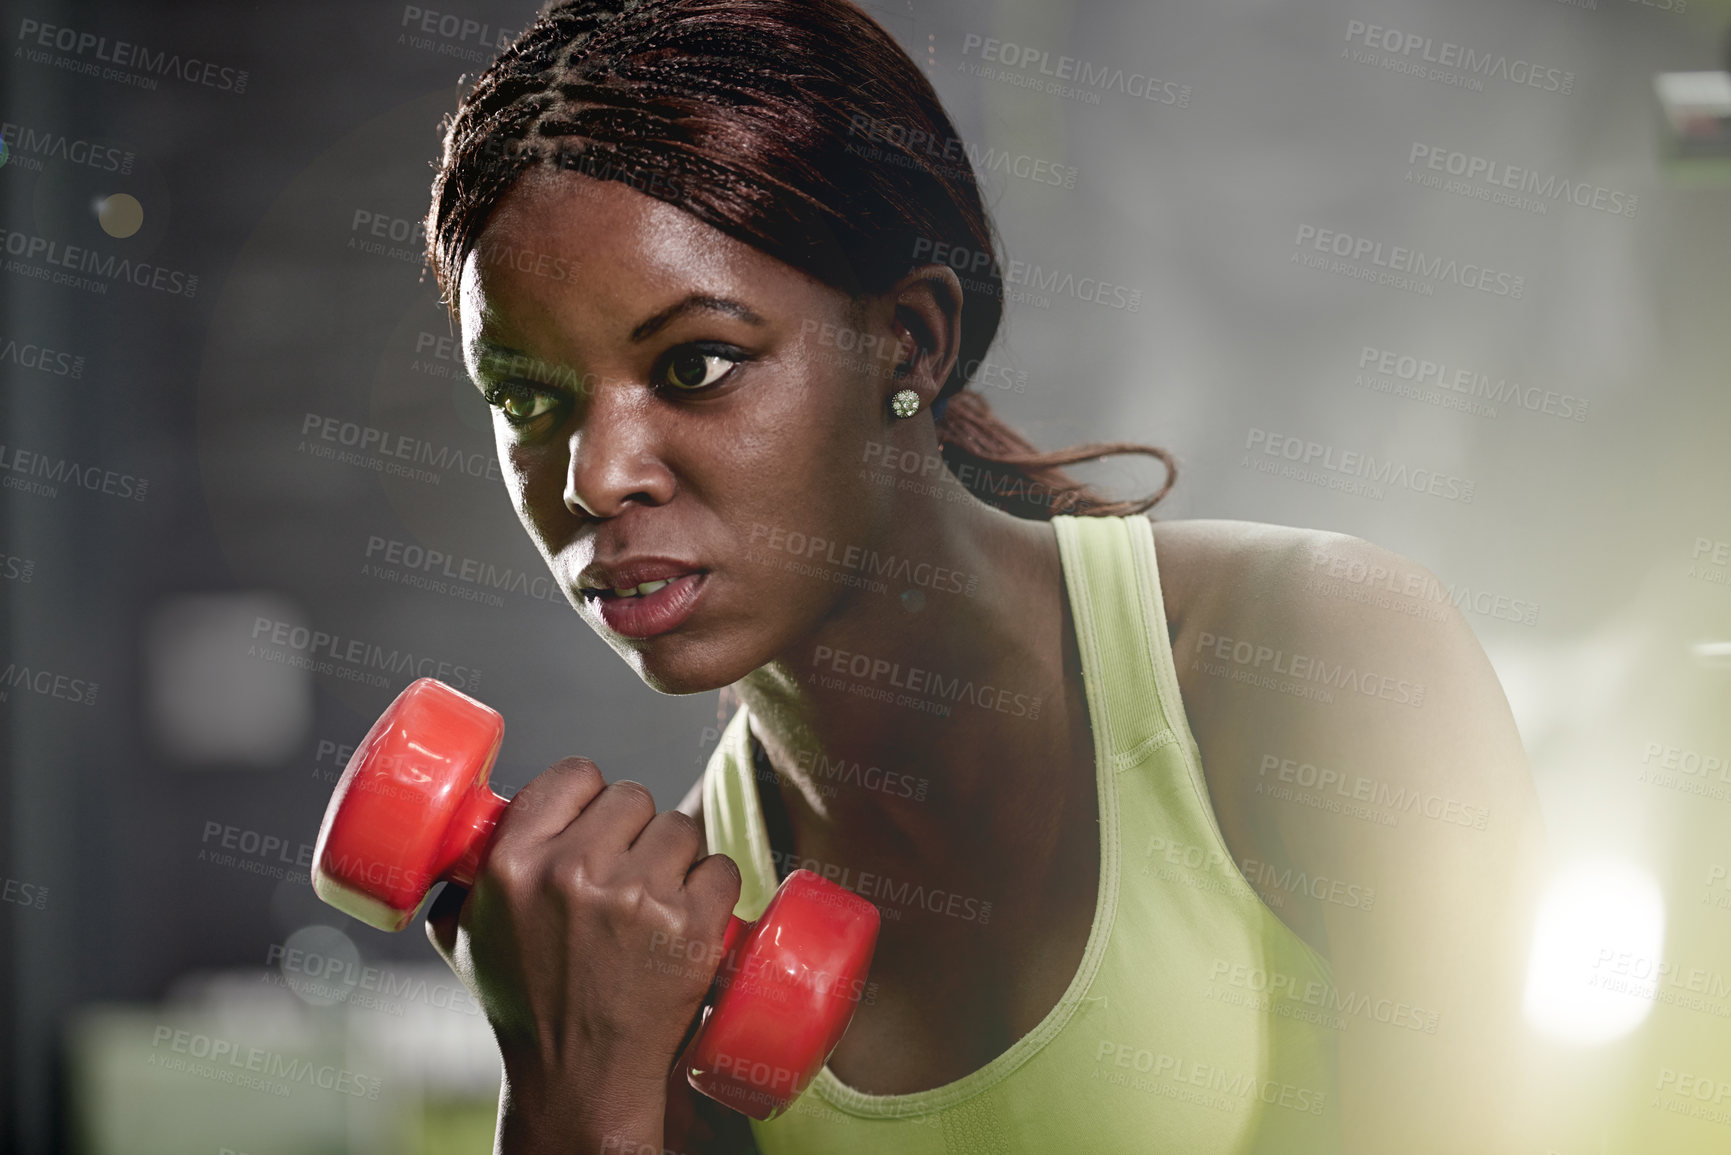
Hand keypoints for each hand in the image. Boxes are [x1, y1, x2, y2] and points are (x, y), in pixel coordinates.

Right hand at [426, 756, 741, 1151]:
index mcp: (514, 864)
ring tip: (654, 901)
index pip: (575, 774)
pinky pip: (721, 869)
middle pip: (633, 796)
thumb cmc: (524, 1006)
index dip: (590, 793)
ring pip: (681, 828)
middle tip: (626, 872)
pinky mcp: (690, 926)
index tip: (594, 818)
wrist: (578, 1077)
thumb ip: (462, 880)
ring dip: (676, 859)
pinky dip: (713, 890)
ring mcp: (636, 897)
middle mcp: (573, 872)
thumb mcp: (466, 939)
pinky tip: (690, 917)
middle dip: (634, 830)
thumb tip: (466, 834)